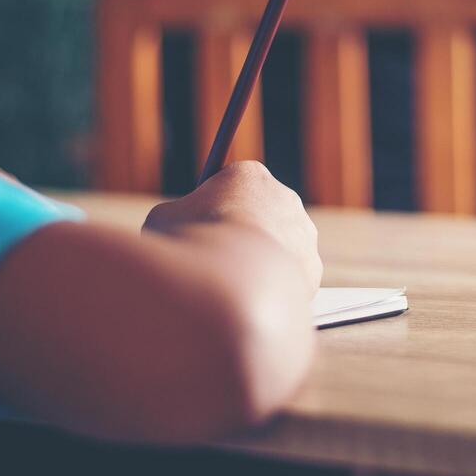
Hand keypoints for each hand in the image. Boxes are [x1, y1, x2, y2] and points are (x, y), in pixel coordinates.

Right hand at [145, 162, 321, 290]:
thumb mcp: (162, 221)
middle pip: (260, 213)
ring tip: (232, 285)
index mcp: (249, 175)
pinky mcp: (312, 270)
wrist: (228, 285)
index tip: (201, 223)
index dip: (212, 206)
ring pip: (278, 246)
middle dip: (242, 232)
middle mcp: (285, 198)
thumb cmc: (189, 245)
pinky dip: (274, 289)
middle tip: (215, 257)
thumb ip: (176, 217)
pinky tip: (252, 300)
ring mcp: (303, 234)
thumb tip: (174, 225)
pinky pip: (289, 278)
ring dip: (261, 261)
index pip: (232, 184)